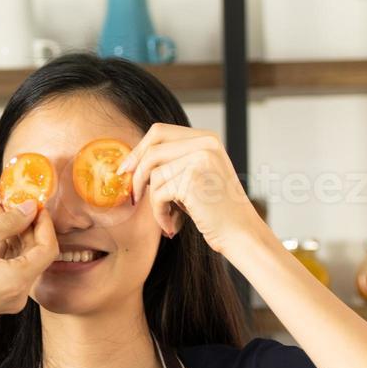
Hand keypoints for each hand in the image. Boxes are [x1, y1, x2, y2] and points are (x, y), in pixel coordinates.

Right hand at [0, 198, 57, 332]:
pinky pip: (5, 267)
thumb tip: (31, 208)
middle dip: (17, 223)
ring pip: (16, 257)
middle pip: (32, 251)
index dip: (43, 223)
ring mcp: (8, 296)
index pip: (48, 247)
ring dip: (4, 231)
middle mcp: (19, 292)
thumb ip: (8, 222)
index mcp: (19, 280)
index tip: (32, 203)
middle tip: (0, 200)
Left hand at [114, 122, 263, 255]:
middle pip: (152, 150)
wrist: (240, 234)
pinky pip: (158, 194)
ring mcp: (200, 159)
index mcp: (206, 138)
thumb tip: (130, 162)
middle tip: (132, 196)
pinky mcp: (192, 179)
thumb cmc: (215, 211)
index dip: (138, 151)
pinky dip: (159, 214)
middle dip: (136, 173)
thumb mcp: (196, 177)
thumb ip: (173, 163)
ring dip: (154, 202)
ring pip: (153, 175)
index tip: (126, 170)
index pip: (159, 132)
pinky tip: (172, 226)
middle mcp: (205, 144)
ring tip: (167, 217)